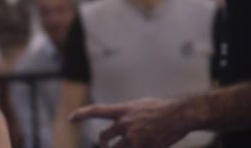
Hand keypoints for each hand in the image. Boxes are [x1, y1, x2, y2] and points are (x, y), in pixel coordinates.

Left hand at [70, 96, 193, 147]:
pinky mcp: (145, 146)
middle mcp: (125, 124)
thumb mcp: (138, 106)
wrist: (179, 114)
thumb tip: (117, 121)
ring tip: (122, 145)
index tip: (70, 118)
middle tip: (104, 145)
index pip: (97, 111)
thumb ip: (126, 114)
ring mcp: (135, 137)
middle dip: (103, 143)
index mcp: (123, 110)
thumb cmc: (160, 108)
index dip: (81, 114)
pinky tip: (144, 143)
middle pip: (104, 136)